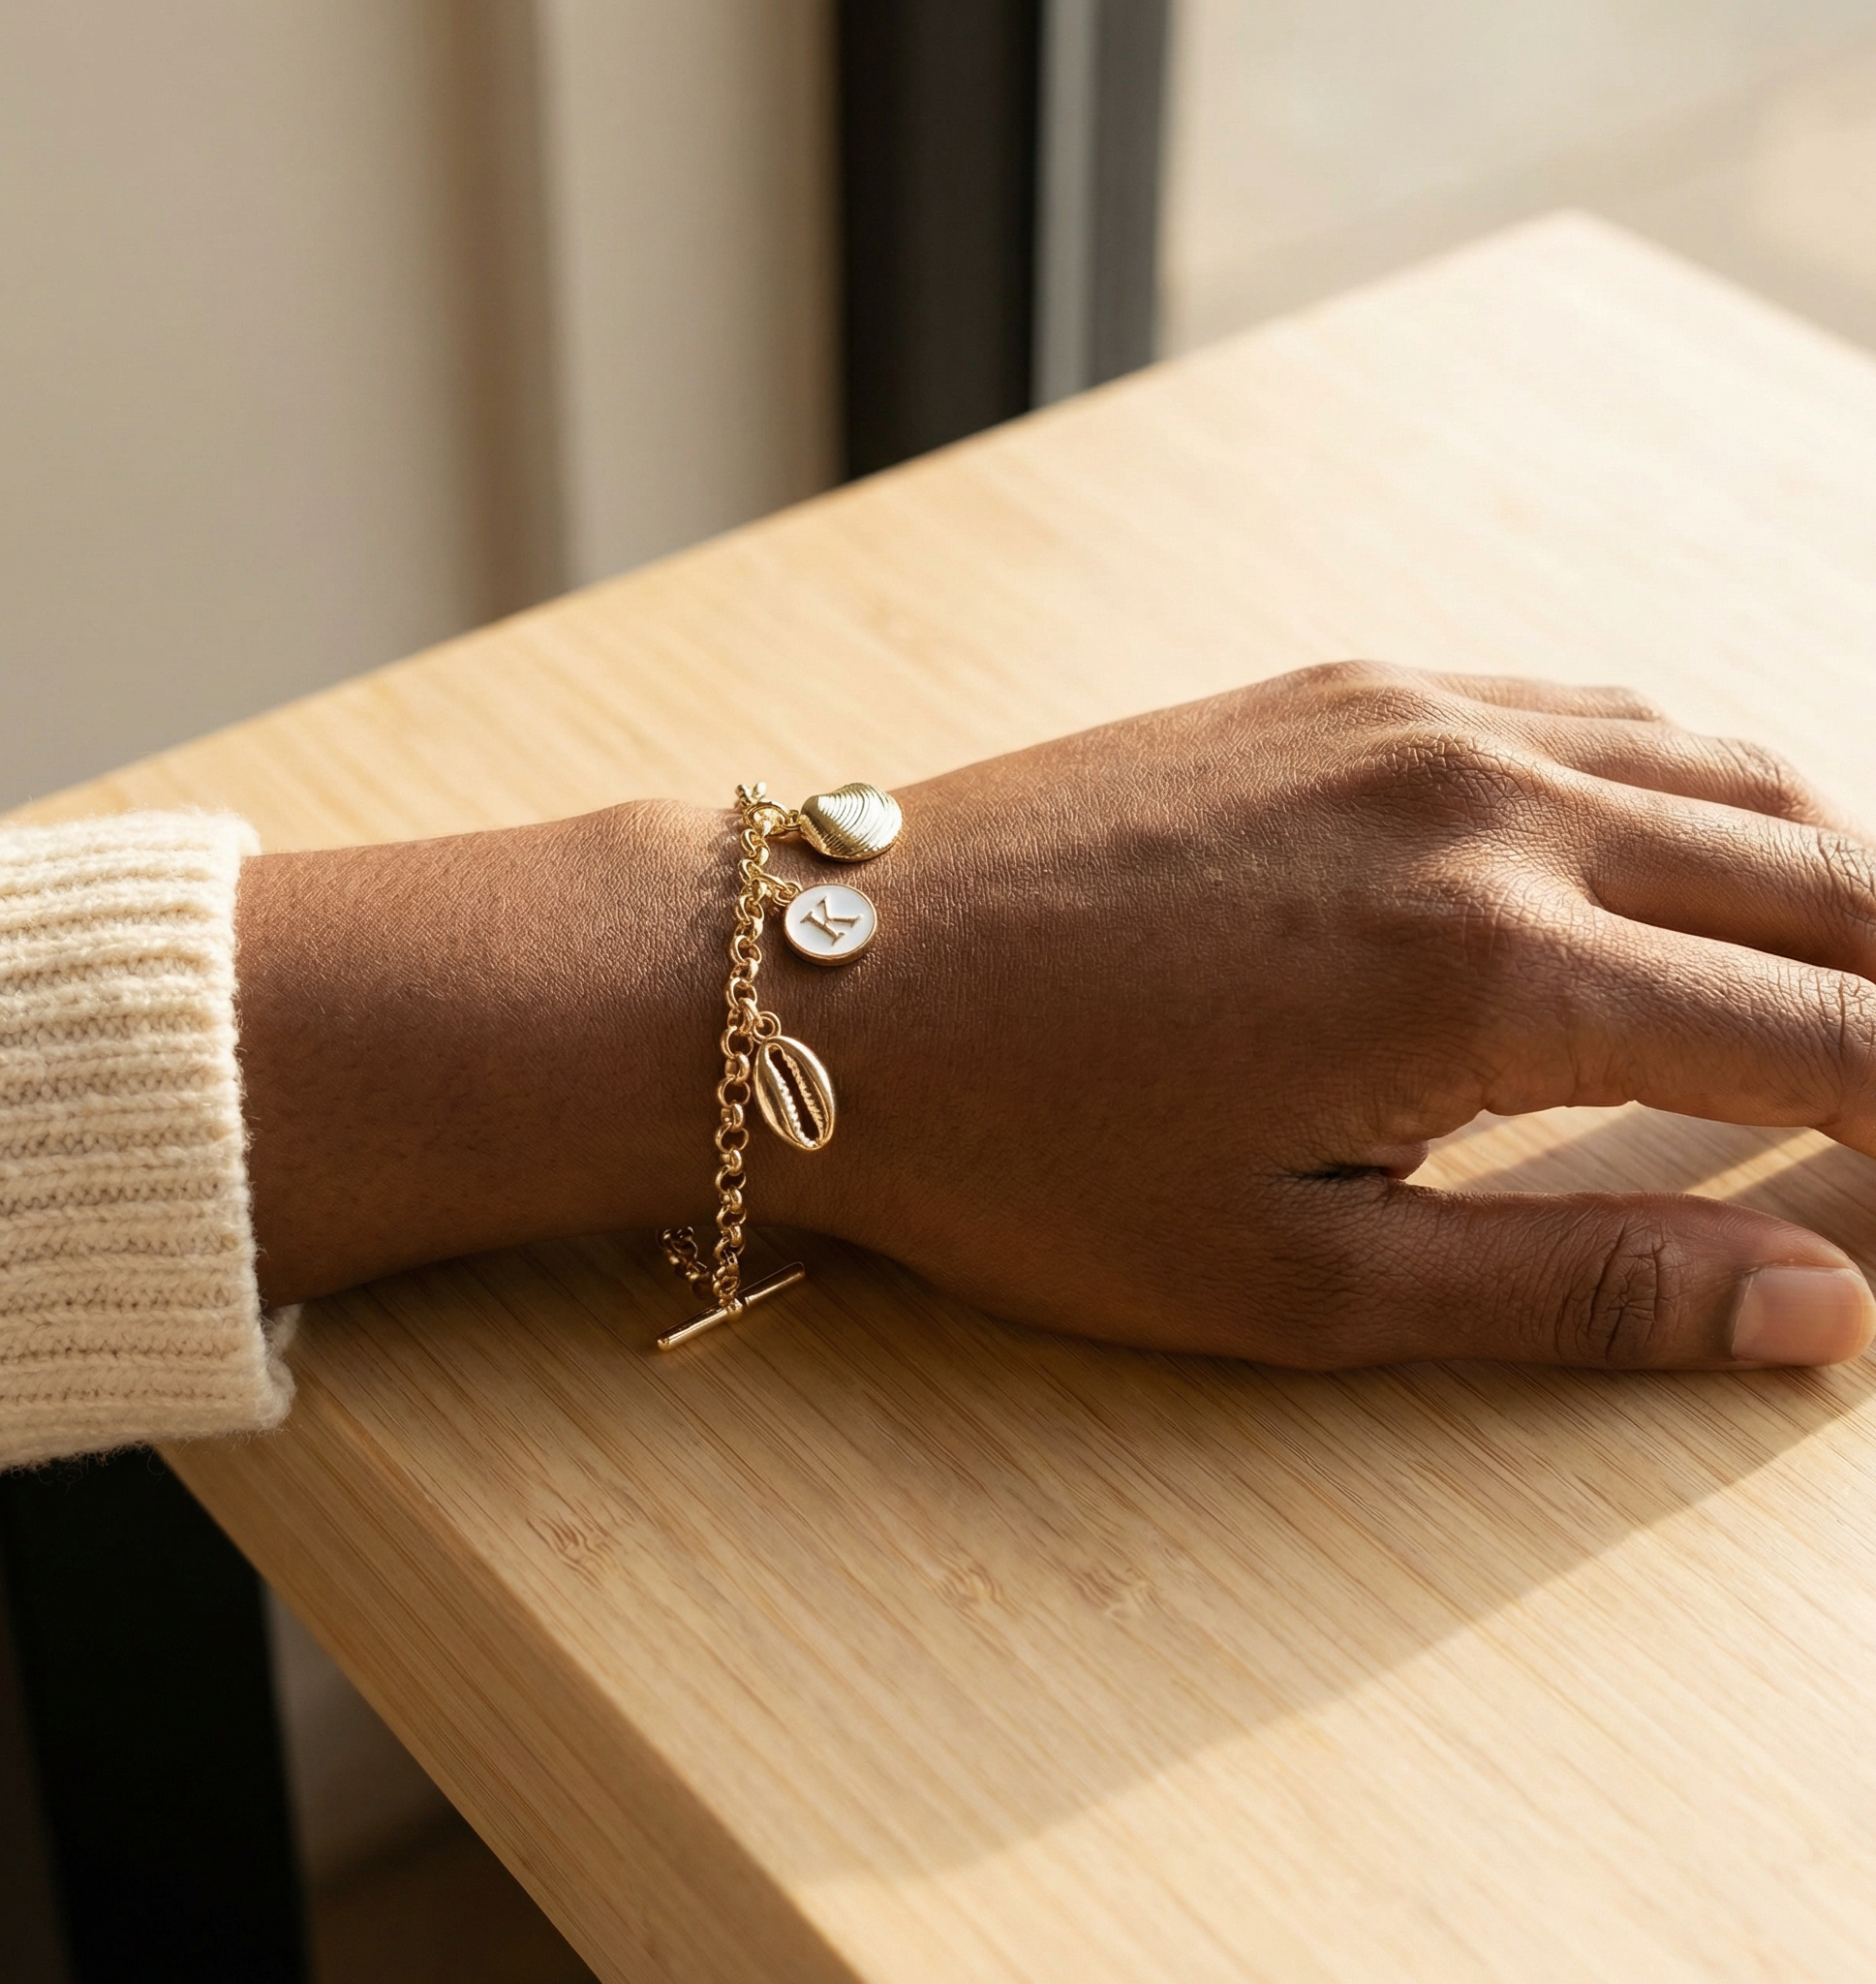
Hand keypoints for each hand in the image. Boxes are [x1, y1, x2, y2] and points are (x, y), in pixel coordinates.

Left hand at [765, 663, 1875, 1368]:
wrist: (815, 983)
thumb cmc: (1029, 1155)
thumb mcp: (1293, 1276)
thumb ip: (1575, 1287)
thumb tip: (1822, 1307)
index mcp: (1495, 973)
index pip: (1833, 1033)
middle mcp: (1487, 805)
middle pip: (1821, 873)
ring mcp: (1410, 716)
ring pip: (1720, 764)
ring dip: (1821, 871)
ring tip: (1842, 981)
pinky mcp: (1336, 684)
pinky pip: (1586, 707)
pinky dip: (1684, 782)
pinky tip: (1675, 855)